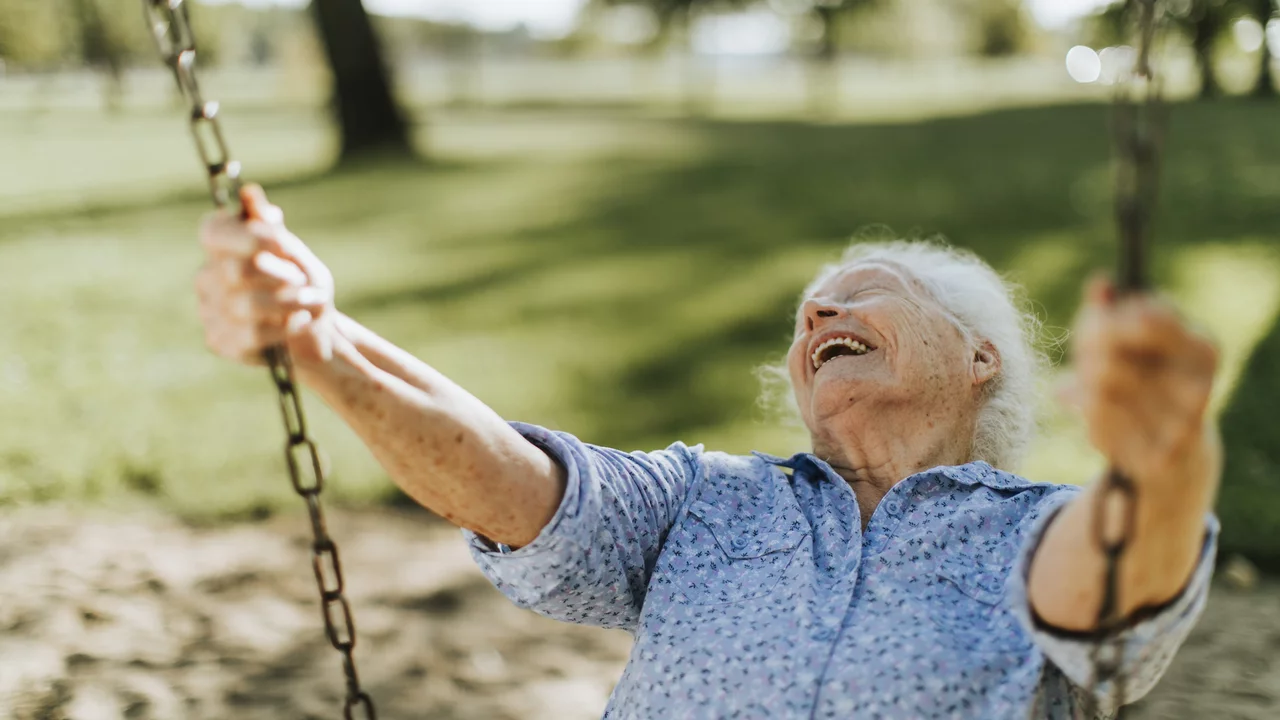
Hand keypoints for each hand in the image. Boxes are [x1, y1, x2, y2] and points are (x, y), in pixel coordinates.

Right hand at [195, 185, 336, 365]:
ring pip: (245, 305)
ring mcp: (208, 310)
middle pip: (236, 270)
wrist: (316, 331)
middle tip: (301, 279)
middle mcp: (207, 276)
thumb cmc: (303, 285)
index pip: (213, 231)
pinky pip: (250, 334)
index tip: (280, 242)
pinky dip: (283, 328)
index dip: (247, 236)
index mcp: (222, 246)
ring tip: (311, 302)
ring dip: (289, 303)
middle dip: (280, 275)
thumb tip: (248, 193)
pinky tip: (298, 323)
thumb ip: (270, 228)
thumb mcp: (295, 253)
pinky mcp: (219, 341)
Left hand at [1064, 275, 1219, 486]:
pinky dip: (1087, 414)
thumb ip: (1111, 311)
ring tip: (1090, 387)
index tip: (1095, 321)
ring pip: (1099, 386)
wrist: (1176, 454)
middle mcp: (1201, 384)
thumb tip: (1100, 282)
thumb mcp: (1133, 342)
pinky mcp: (1156, 455)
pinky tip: (1097, 416)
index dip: (1106, 317)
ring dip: (1084, 383)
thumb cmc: (1147, 381)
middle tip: (1085, 358)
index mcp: (1203, 347)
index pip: (1147, 314)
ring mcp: (1181, 424)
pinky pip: (1097, 421)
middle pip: (1111, 351)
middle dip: (1087, 351)